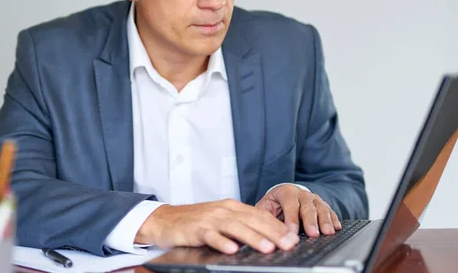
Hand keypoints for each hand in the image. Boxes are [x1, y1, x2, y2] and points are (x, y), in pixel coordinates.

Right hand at [135, 199, 299, 253]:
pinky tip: (232, 249)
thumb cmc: (194, 222)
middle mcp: (223, 210)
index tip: (293, 237)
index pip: (259, 215)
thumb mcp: (220, 220)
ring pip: (235, 227)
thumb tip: (267, 238)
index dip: (277, 226)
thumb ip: (240, 225)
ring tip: (268, 248)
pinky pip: (210, 236)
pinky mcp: (195, 230)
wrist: (164, 219)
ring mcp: (209, 219)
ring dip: (253, 237)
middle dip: (272, 232)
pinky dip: (222, 242)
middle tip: (288, 244)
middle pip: (251, 220)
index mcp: (231, 207)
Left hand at [255, 184, 341, 237]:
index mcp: (286, 192)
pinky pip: (330, 211)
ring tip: (327, 232)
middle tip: (313, 234)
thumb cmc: (273, 206)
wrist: (284, 195)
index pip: (289, 204)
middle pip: (307, 207)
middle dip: (310, 221)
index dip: (291, 219)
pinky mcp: (322, 205)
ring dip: (325, 221)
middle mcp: (301, 194)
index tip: (292, 232)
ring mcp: (314, 199)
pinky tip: (336, 228)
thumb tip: (263, 236)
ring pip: (321, 208)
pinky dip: (334, 220)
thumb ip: (263, 219)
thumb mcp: (264, 209)